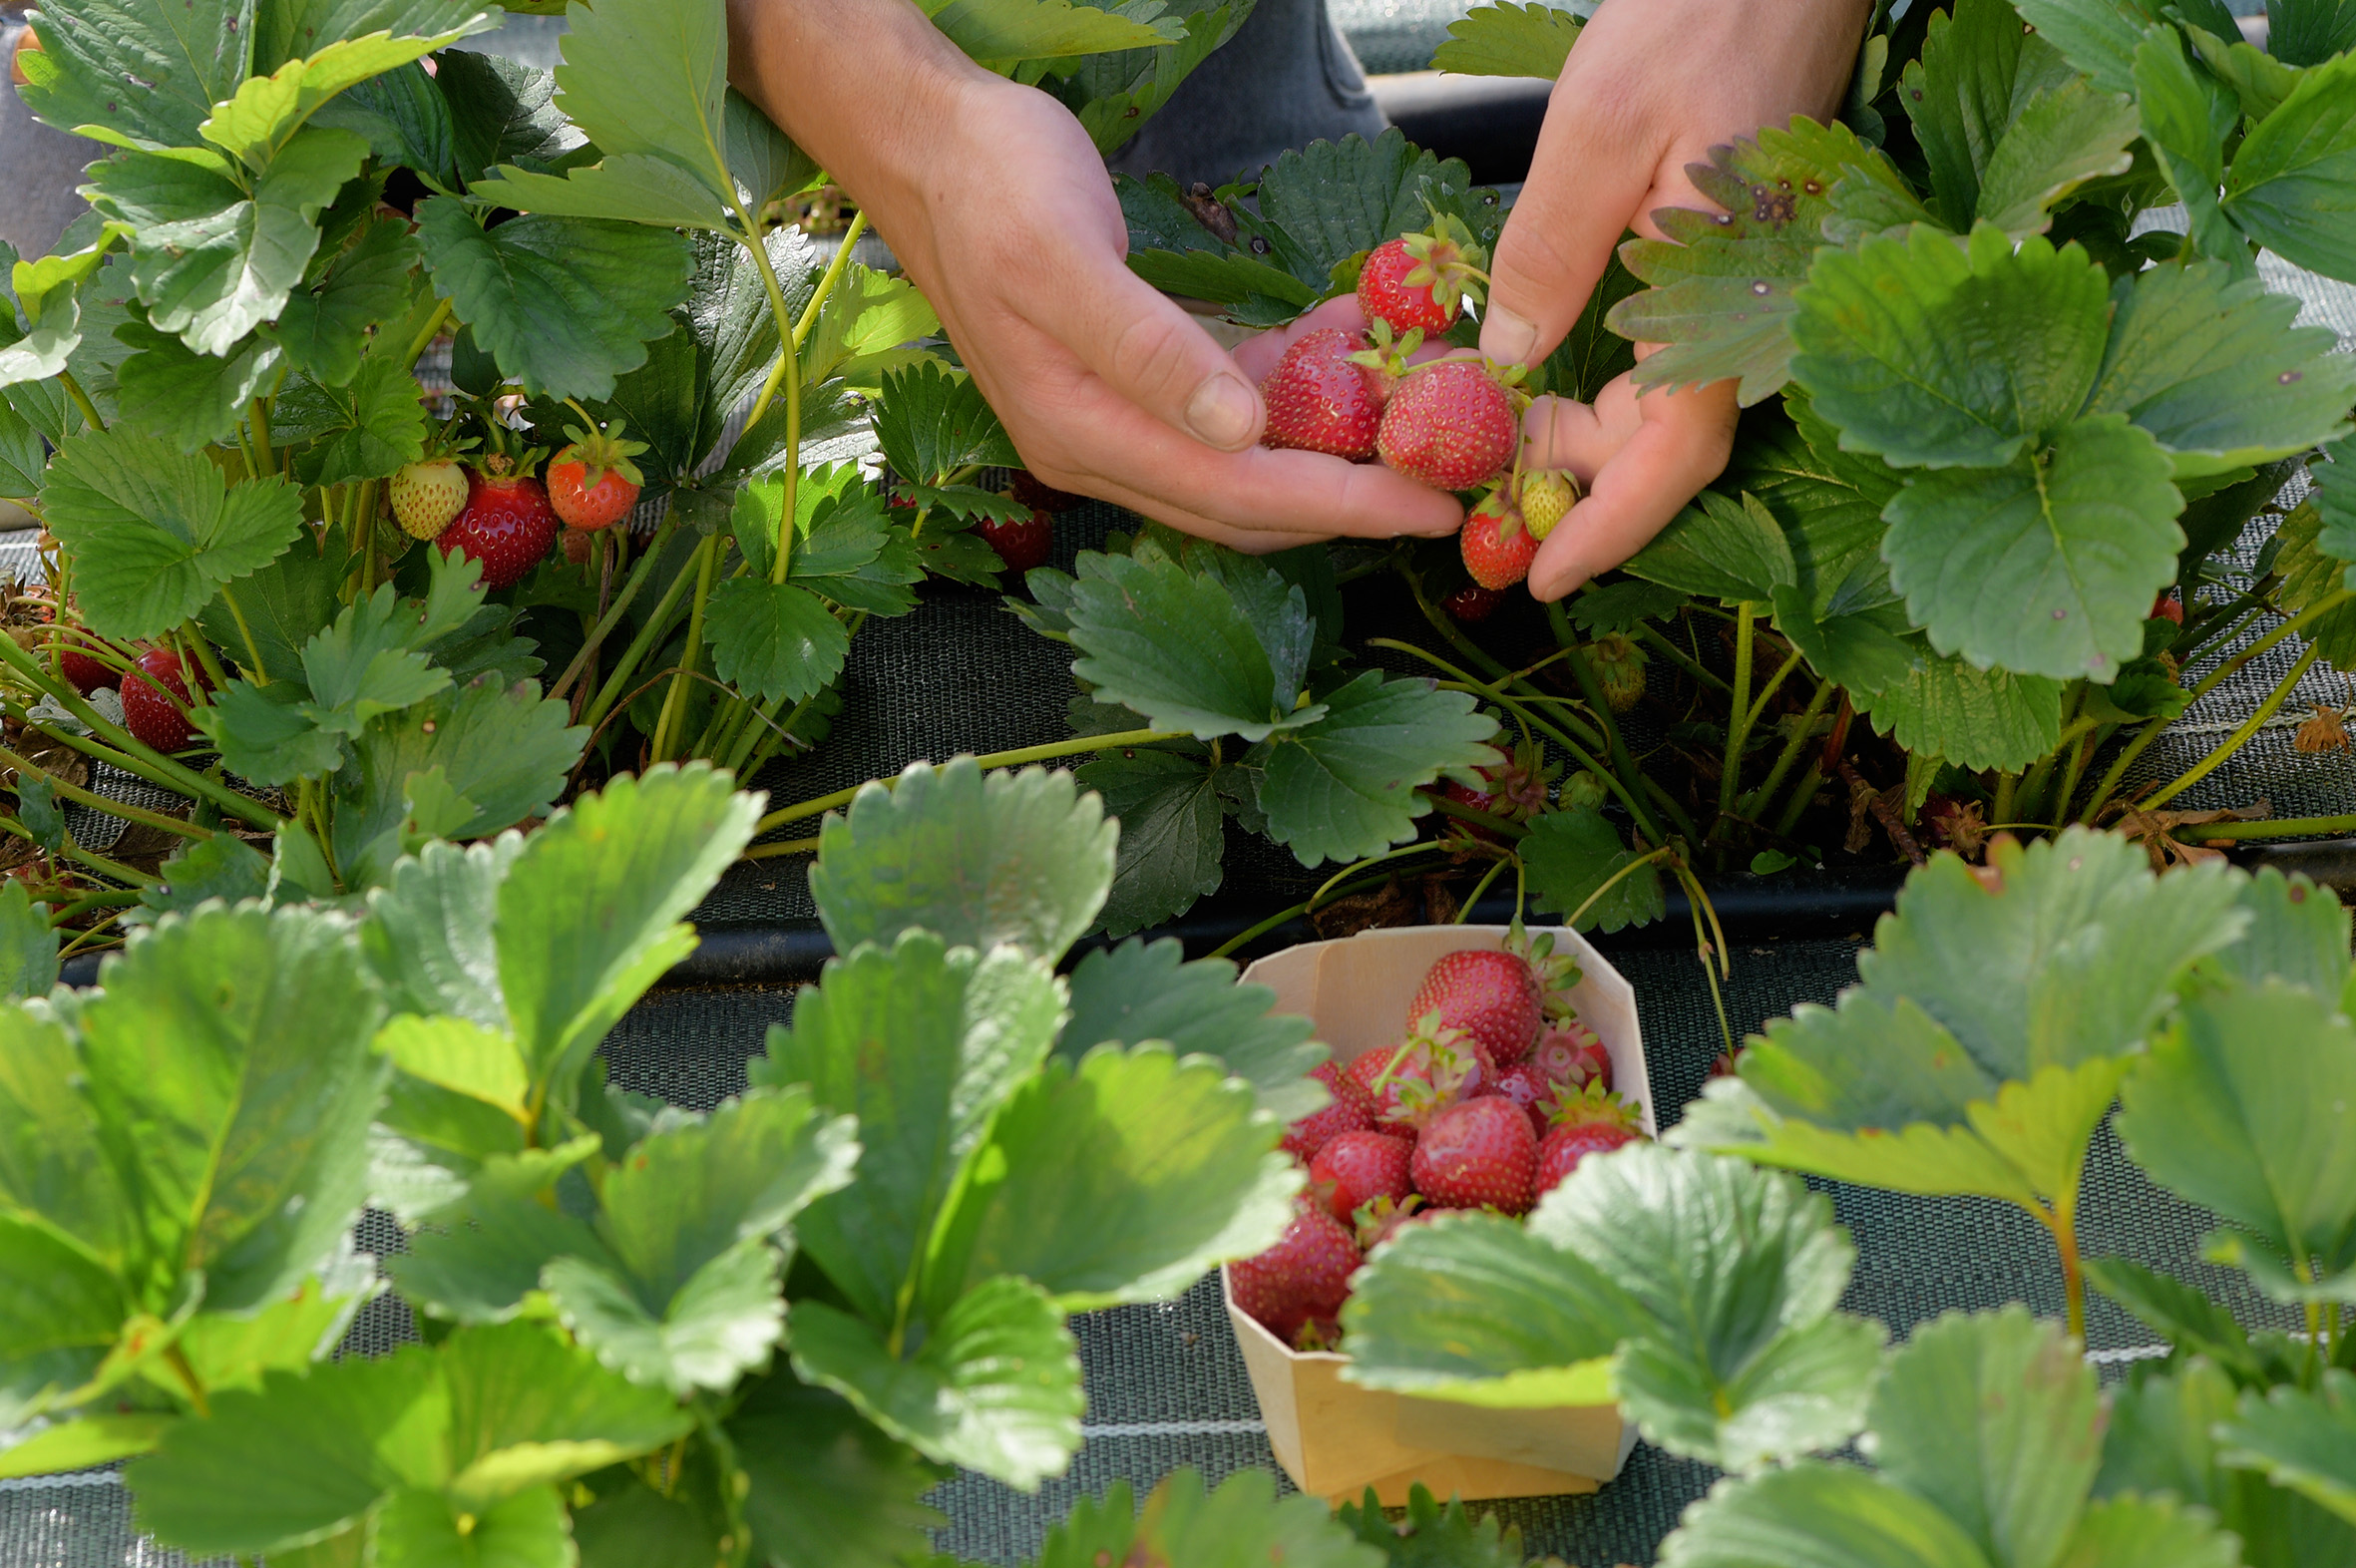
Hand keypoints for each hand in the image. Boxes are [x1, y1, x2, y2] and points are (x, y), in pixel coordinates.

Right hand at [723, 0, 1460, 552]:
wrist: (927, 146)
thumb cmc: (991, 186)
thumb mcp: (1061, 256)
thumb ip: (1148, 350)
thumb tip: (1240, 432)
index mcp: (1081, 431)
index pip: (1236, 493)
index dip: (1342, 506)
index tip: (1435, 508)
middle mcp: (1097, 448)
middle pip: (1247, 503)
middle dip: (1351, 497)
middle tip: (1452, 478)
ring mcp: (1110, 422)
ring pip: (1242, 466)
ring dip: (1327, 446)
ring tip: (1417, 408)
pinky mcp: (1127, 386)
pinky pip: (1226, 414)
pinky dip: (1291, 394)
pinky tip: (1343, 345)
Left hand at [1480, 0, 1872, 599]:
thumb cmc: (1701, 19)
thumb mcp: (1598, 134)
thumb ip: (1549, 257)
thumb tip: (1502, 367)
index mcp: (1730, 299)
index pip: (1675, 454)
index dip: (1608, 528)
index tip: (1542, 580)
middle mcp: (1748, 313)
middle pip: (1663, 444)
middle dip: (1572, 490)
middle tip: (1479, 519)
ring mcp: (1739, 291)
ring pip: (1659, 404)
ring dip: (1578, 442)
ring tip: (1486, 458)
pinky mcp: (1722, 265)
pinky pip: (1661, 354)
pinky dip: (1595, 387)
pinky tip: (1531, 388)